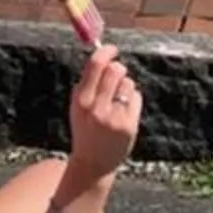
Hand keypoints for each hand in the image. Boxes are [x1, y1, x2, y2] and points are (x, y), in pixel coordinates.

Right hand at [67, 43, 142, 182]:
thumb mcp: (77, 107)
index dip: (106, 52)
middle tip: (118, 74)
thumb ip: (86, 84)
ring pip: (128, 83)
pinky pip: (136, 97)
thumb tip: (101, 56)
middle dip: (119, 68)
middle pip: (115, 70)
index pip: (95, 65)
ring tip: (118, 101)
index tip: (112, 49)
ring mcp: (114, 117)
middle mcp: (97, 108)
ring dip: (125, 86)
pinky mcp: (129, 125)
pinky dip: (132, 100)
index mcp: (81, 100)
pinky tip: (125, 112)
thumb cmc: (86, 130)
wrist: (93, 163)